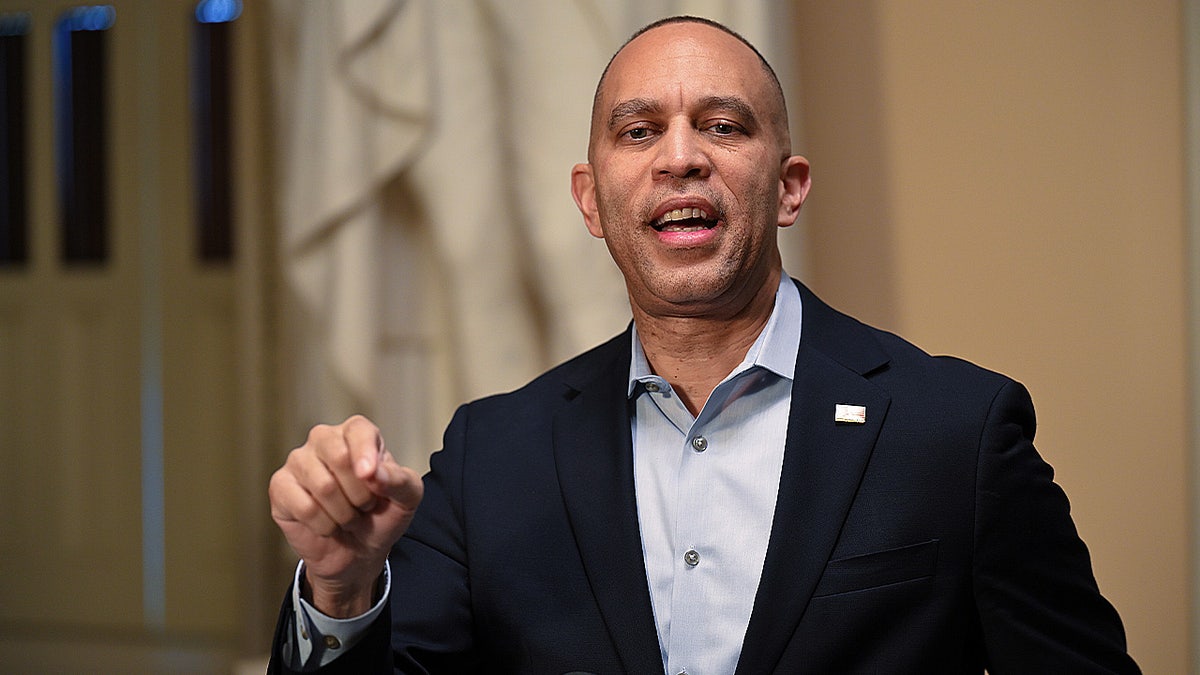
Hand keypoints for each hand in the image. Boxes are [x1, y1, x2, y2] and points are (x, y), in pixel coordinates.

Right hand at [269, 415, 422, 617]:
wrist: (358, 553)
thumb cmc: (381, 516)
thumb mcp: (407, 499)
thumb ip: (400, 481)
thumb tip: (376, 473)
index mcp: (356, 434)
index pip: (359, 430)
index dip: (366, 454)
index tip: (371, 478)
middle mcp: (324, 440)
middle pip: (339, 457)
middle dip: (360, 494)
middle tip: (365, 506)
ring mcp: (298, 461)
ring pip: (323, 486)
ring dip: (344, 514)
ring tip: (348, 517)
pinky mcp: (280, 486)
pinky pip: (304, 507)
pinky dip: (324, 525)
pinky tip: (327, 525)